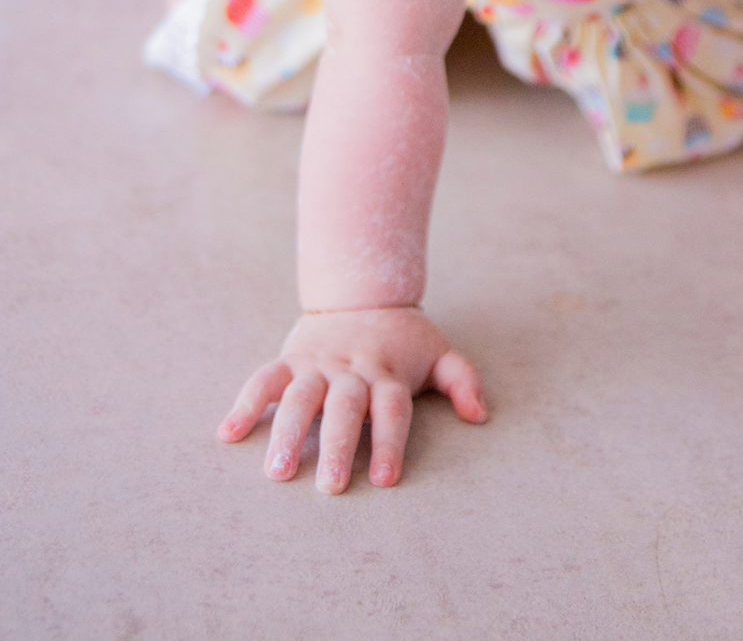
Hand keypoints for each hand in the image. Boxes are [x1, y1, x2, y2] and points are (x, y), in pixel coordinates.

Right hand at [217, 306, 486, 492]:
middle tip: (331, 487)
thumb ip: (461, 380)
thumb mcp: (438, 351)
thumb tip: (480, 416)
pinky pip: (265, 379)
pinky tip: (228, 434)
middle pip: (346, 407)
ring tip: (277, 472)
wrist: (361, 289)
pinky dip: (246, 404)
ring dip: (287, 433)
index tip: (387, 479)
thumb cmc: (402, 337)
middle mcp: (352, 370)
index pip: (392, 409)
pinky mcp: (291, 359)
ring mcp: (318, 364)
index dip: (391, 442)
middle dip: (339, 446)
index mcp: (387, 372)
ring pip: (301, 396)